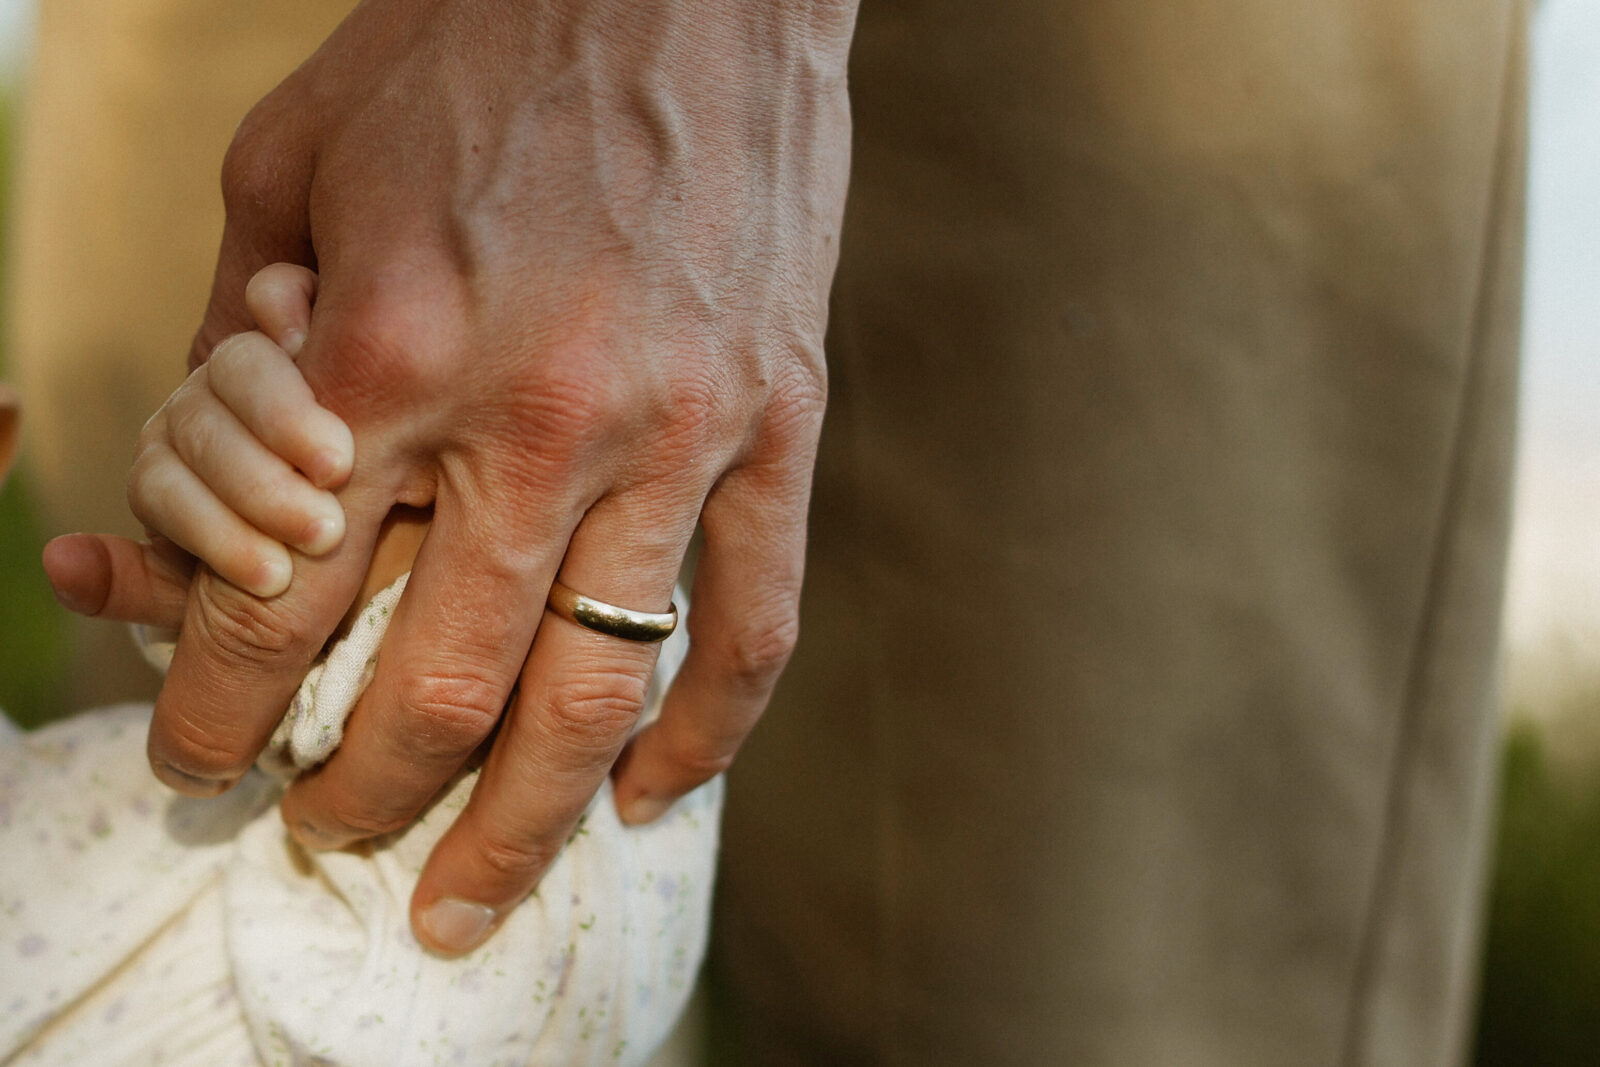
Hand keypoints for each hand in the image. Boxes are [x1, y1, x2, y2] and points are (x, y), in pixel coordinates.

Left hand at [152, 0, 856, 952]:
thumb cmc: (473, 43)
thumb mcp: (295, 163)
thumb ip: (246, 339)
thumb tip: (224, 485)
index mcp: (394, 344)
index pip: (279, 598)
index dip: (218, 708)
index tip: (201, 758)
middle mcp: (543, 412)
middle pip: (441, 683)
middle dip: (363, 793)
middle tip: (328, 834)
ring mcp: (682, 429)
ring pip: (599, 689)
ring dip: (526, 821)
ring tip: (473, 895)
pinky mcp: (780, 422)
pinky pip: (753, 622)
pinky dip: (707, 734)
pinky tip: (654, 795)